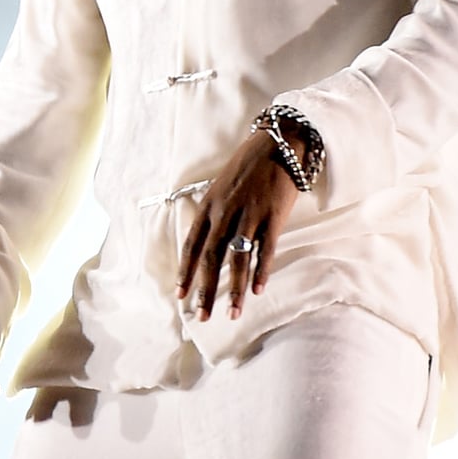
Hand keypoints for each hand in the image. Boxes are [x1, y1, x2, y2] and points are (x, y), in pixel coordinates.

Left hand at [176, 130, 300, 322]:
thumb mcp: (221, 188)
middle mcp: (225, 212)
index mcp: (209, 205)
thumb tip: (208, 242)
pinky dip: (261, 271)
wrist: (277, 143)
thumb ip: (214, 214)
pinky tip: (257, 290)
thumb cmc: (248, 167)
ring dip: (234, 289)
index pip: (191, 245)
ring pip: (237, 259)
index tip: (180, 295)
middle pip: (210, 258)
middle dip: (206, 290)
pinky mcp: (273, 215)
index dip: (185, 272)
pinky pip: (265, 249)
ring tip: (233, 312)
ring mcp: (249, 214)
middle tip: (202, 315)